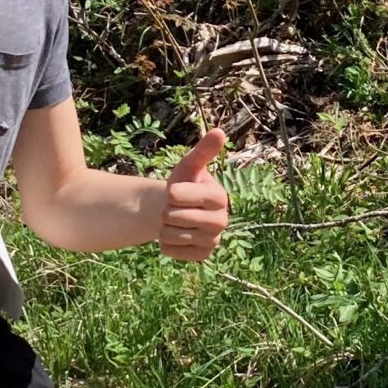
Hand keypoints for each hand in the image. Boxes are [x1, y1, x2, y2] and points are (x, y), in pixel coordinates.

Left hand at [158, 129, 227, 262]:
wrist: (179, 211)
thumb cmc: (184, 184)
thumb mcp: (190, 165)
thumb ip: (203, 150)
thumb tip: (219, 131)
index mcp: (220, 197)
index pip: (178, 196)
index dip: (171, 193)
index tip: (175, 191)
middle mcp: (222, 221)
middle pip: (172, 217)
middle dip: (166, 211)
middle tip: (176, 207)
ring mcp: (213, 240)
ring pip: (169, 234)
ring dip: (165, 227)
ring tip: (176, 220)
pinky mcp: (202, 256)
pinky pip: (169, 250)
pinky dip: (166, 243)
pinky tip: (177, 234)